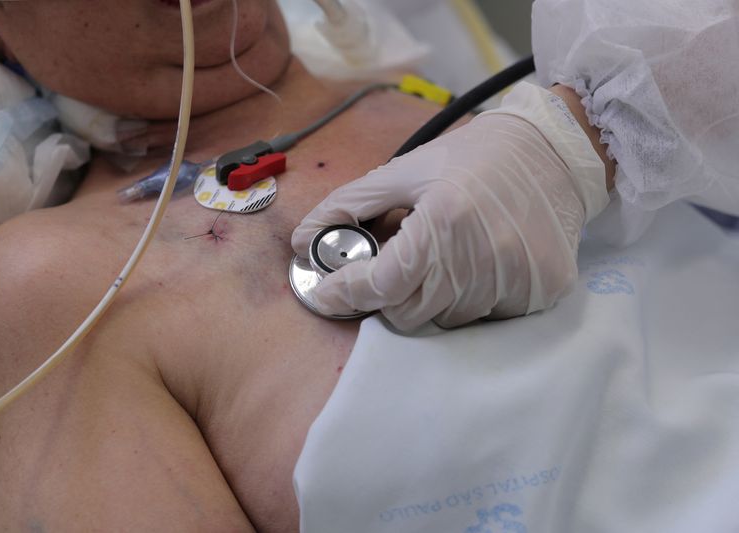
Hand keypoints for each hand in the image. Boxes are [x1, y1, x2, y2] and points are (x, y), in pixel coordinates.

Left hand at [292, 83, 609, 329]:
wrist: (554, 150)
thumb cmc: (472, 157)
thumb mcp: (404, 170)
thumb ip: (348, 207)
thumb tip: (303, 241)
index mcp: (444, 223)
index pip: (381, 285)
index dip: (346, 293)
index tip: (328, 293)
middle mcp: (482, 259)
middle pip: (409, 315)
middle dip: (390, 296)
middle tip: (396, 266)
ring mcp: (516, 280)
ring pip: (446, 320)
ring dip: (433, 298)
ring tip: (446, 257)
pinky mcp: (542, 292)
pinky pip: (487, 318)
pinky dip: (472, 299)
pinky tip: (479, 264)